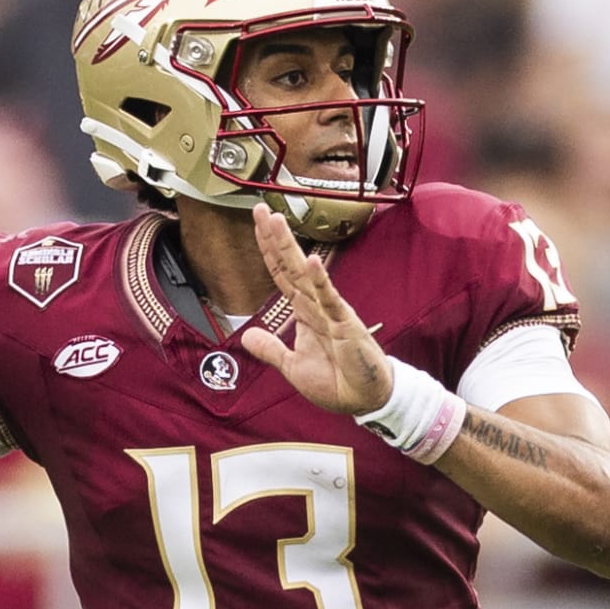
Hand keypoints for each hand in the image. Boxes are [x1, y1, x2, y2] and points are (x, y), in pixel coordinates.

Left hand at [239, 206, 391, 415]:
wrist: (363, 399)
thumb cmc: (335, 381)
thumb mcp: (292, 366)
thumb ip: (270, 350)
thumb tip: (246, 337)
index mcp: (304, 312)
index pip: (283, 275)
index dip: (269, 251)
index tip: (258, 226)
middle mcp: (316, 305)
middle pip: (291, 265)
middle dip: (276, 237)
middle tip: (261, 209)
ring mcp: (331, 311)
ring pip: (307, 274)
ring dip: (291, 248)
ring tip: (277, 221)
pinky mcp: (346, 325)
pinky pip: (331, 300)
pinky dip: (321, 282)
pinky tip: (312, 262)